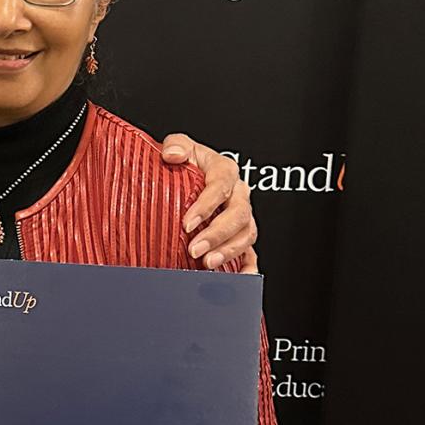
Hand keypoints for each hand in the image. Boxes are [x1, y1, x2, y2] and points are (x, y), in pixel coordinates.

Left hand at [160, 134, 258, 272]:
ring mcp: (241, 216)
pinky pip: (250, 253)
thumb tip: (174, 155)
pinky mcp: (238, 236)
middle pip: (238, 214)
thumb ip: (176, 145)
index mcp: (224, 170)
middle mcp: (237, 193)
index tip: (187, 222)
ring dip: (228, 250)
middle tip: (195, 249)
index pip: (221, 186)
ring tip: (208, 263)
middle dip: (217, 234)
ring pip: (246, 234)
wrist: (180, 177)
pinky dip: (246, 267)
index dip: (206, 205)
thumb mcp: (178, 146)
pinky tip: (237, 279)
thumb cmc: (181, 163)